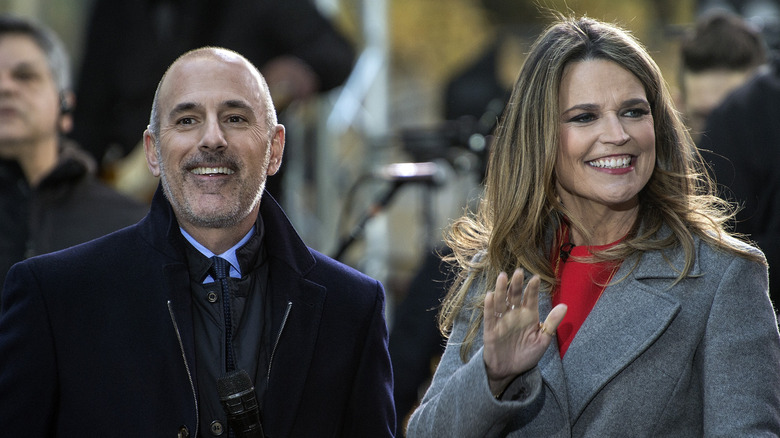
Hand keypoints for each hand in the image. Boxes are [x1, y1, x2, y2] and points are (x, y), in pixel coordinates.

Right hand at [483, 269, 566, 395]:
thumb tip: (565, 306)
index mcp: (528, 316)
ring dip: (501, 289)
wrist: (509, 371)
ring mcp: (502, 320)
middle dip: (516, 284)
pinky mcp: (490, 329)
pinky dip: (489, 305)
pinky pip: (489, 315)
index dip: (532, 288)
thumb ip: (551, 323)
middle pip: (514, 295)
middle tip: (518, 272)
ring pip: (501, 301)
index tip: (536, 278)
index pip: (530, 298)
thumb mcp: (542, 340)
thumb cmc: (527, 355)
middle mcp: (514, 314)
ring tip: (503, 277)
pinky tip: (491, 295)